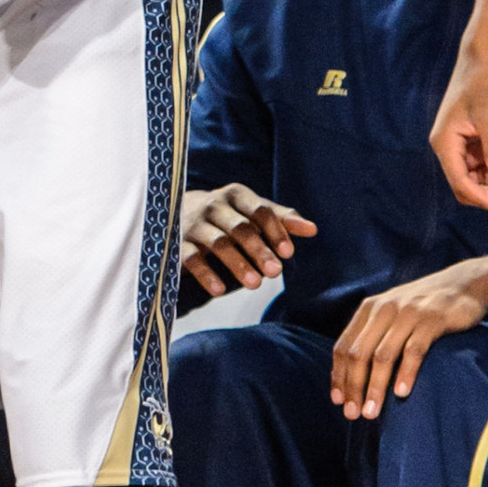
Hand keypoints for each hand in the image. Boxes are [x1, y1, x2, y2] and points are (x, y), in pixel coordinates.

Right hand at [180, 182, 317, 296]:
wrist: (174, 212)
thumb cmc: (227, 215)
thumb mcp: (252, 212)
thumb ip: (281, 219)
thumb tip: (313, 230)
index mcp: (236, 195)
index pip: (260, 210)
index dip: (275, 231)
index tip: (289, 254)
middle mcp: (213, 205)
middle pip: (239, 227)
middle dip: (259, 250)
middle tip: (276, 273)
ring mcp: (193, 223)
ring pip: (218, 243)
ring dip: (238, 264)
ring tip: (256, 285)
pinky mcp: (176, 241)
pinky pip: (191, 258)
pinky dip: (206, 274)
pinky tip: (220, 291)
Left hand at [330, 266, 487, 418]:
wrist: (465, 284)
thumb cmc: (424, 306)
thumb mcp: (392, 313)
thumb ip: (373, 334)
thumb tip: (353, 371)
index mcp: (367, 310)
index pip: (342, 347)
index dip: (338, 375)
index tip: (339, 401)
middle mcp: (382, 310)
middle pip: (358, 354)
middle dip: (354, 387)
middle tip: (354, 414)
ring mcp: (406, 314)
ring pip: (382, 356)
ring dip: (375, 386)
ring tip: (373, 411)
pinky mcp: (431, 321)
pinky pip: (413, 351)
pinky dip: (405, 373)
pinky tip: (402, 393)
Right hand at [432, 53, 487, 214]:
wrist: (481, 63)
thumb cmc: (480, 85)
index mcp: (445, 144)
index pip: (461, 182)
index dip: (483, 199)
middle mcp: (449, 149)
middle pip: (467, 186)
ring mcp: (461, 147)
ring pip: (478, 179)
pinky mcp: (472, 143)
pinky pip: (485, 168)